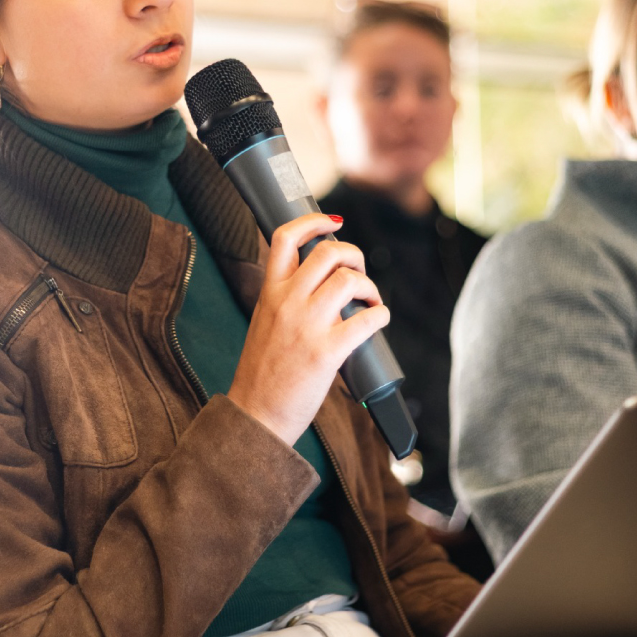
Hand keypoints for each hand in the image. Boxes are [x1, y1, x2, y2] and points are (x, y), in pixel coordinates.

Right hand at [230, 213, 389, 444]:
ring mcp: (307, 326)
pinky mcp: (326, 352)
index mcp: (269, 293)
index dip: (313, 222)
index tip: (333, 223)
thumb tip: (324, 282)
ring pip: (350, 280)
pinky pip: (366, 319)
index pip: (286, 238)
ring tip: (369, 301)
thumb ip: (286, 299)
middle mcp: (287, 302)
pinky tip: (378, 320)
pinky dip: (380, 315)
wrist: (256, 414)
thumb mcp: (264, 322)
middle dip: (354, 256)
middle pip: (329, 252)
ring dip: (369, 286)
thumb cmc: (263, 372)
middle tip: (358, 273)